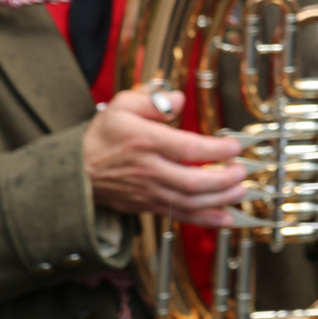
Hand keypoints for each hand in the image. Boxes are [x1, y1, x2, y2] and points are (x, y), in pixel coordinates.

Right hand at [84, 88, 244, 226]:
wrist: (74, 171)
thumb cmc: (103, 137)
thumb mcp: (121, 106)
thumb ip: (152, 100)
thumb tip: (178, 99)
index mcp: (145, 142)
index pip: (187, 149)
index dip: (216, 150)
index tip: (235, 147)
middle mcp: (148, 169)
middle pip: (192, 181)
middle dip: (224, 179)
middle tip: (243, 171)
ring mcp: (148, 191)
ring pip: (189, 202)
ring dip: (220, 200)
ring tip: (241, 191)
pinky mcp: (148, 206)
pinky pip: (180, 215)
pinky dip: (205, 219)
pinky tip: (226, 217)